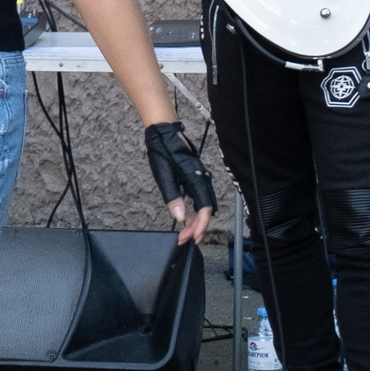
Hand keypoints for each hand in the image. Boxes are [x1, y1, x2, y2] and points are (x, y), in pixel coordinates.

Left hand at [143, 121, 216, 246]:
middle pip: (206, 210)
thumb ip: (173, 196)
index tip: (192, 238)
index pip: (205, 209)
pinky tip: (187, 217)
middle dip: (198, 227)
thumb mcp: (163, 175)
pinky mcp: (195, 177)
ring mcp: (200, 178)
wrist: (163, 131)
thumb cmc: (163, 150)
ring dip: (196, 220)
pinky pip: (200, 198)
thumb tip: (180, 216)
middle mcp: (202, 179)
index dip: (200, 226)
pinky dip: (195, 210)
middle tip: (185, 239)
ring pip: (204, 205)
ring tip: (185, 232)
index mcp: (196, 179)